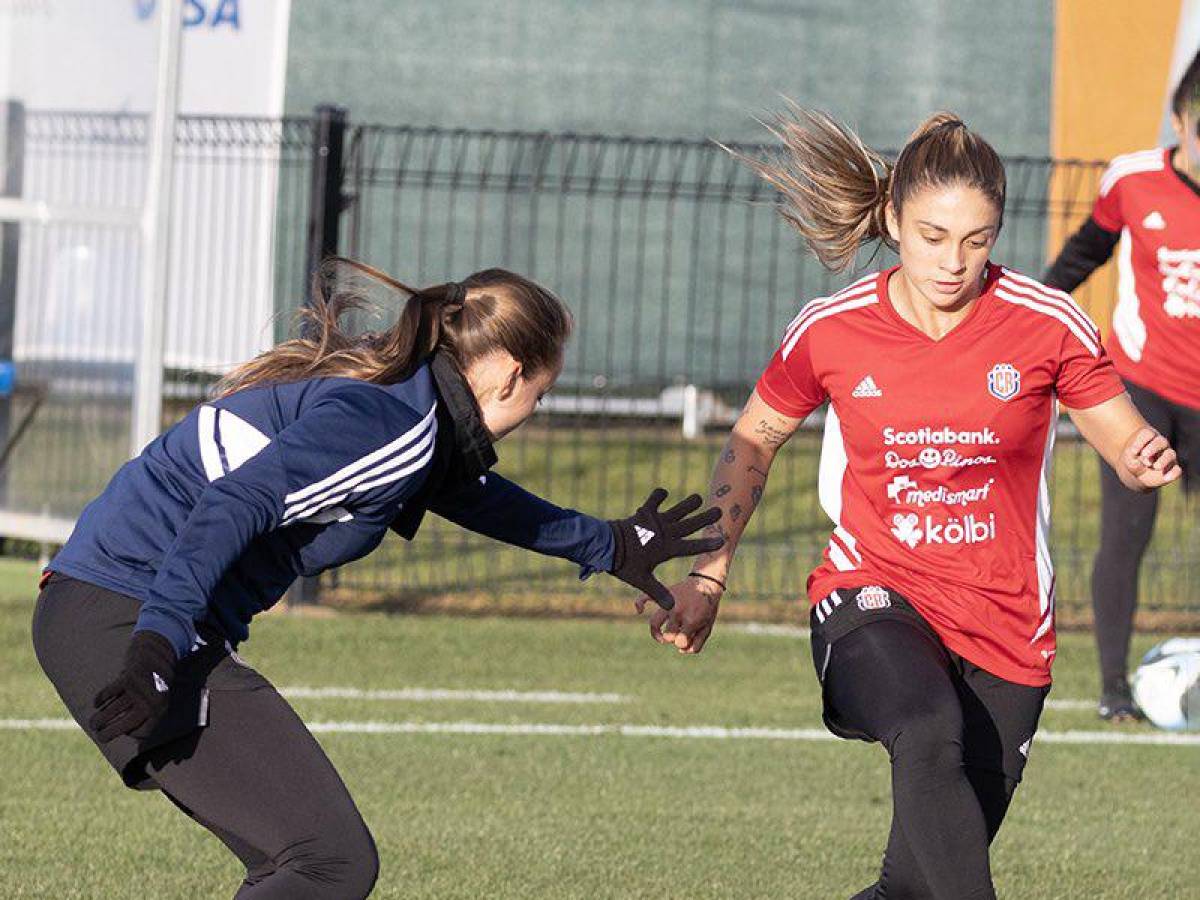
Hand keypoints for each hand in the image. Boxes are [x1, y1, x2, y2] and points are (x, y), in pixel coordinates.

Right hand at [89, 631, 176, 742]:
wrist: (158, 650)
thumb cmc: (155, 679)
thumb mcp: (160, 698)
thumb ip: (149, 715)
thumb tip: (132, 736)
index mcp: (161, 709)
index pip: (142, 731)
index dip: (129, 734)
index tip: (121, 734)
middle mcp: (152, 702)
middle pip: (125, 725)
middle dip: (108, 733)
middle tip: (99, 736)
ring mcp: (140, 690)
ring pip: (113, 710)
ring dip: (99, 719)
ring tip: (93, 723)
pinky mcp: (128, 678)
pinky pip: (108, 694)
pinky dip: (100, 699)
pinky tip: (96, 703)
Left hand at [608, 488, 723, 609]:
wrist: (606, 546)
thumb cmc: (624, 565)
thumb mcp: (642, 580)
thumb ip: (658, 592)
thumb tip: (672, 607)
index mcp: (667, 549)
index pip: (691, 548)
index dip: (707, 544)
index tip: (722, 540)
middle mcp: (665, 533)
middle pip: (689, 525)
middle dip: (705, 518)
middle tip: (719, 510)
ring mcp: (655, 522)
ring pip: (677, 510)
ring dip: (688, 504)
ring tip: (698, 498)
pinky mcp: (644, 513)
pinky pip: (654, 501)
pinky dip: (658, 496)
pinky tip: (664, 492)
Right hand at [637, 576, 722, 653]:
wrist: (707, 583)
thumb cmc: (708, 608)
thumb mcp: (707, 627)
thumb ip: (696, 644)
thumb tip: (680, 650)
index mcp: (691, 620)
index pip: (680, 642)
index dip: (683, 643)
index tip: (688, 638)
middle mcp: (677, 611)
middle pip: (668, 635)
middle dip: (674, 638)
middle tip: (680, 634)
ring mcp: (668, 602)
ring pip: (654, 623)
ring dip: (657, 634)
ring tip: (662, 638)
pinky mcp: (663, 593)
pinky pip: (645, 597)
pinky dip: (639, 603)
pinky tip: (640, 610)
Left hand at [1120, 427, 1180, 490]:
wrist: (1137, 474)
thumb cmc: (1132, 461)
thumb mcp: (1128, 460)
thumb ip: (1131, 461)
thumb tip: (1142, 463)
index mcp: (1148, 438)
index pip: (1147, 434)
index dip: (1140, 441)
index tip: (1132, 451)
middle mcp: (1160, 445)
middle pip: (1160, 441)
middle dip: (1153, 448)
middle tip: (1144, 455)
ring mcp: (1168, 457)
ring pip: (1170, 454)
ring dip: (1163, 460)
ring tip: (1155, 466)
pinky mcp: (1172, 469)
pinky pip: (1177, 470)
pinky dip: (1173, 473)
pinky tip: (1165, 478)